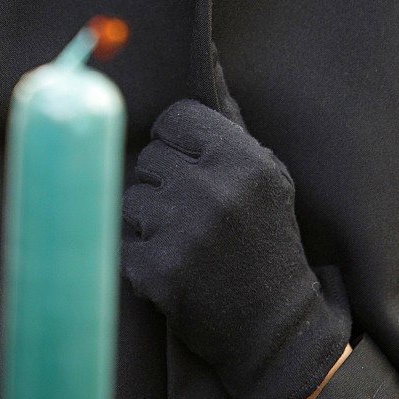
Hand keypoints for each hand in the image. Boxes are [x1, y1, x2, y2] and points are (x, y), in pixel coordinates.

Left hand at [122, 79, 351, 398]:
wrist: (274, 326)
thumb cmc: (269, 241)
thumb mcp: (270, 177)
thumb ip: (232, 131)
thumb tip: (205, 72)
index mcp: (241, 159)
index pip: (174, 118)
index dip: (177, 139)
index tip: (188, 160)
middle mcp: (211, 190)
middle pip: (149, 157)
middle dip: (165, 180)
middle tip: (191, 208)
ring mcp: (182, 232)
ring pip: (132, 197)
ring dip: (150, 217)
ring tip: (184, 238)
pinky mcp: (157, 271)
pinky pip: (124, 240)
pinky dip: (142, 254)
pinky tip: (174, 265)